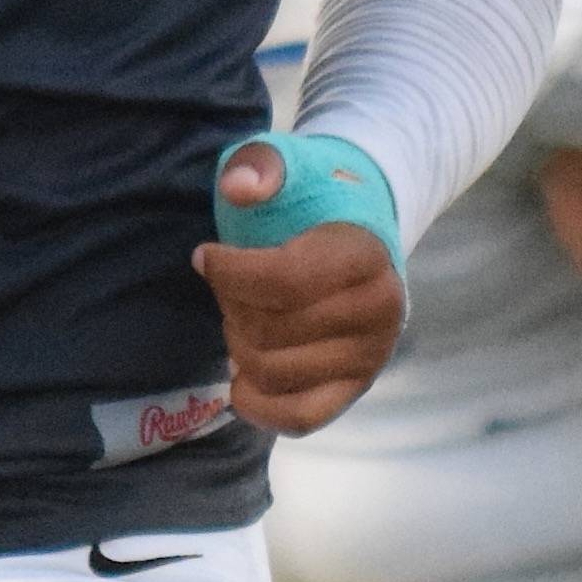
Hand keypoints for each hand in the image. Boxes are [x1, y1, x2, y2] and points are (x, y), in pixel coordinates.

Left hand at [193, 140, 406, 433]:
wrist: (357, 231)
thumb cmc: (313, 198)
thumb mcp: (287, 163)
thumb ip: (259, 164)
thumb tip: (239, 188)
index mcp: (363, 255)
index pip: (284, 281)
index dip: (229, 272)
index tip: (203, 255)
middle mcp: (378, 313)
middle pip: (270, 329)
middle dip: (230, 304)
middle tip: (228, 284)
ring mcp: (370, 356)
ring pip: (274, 372)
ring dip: (237, 344)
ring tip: (240, 314)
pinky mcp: (356, 389)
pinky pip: (299, 418)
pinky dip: (257, 403)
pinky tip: (239, 373)